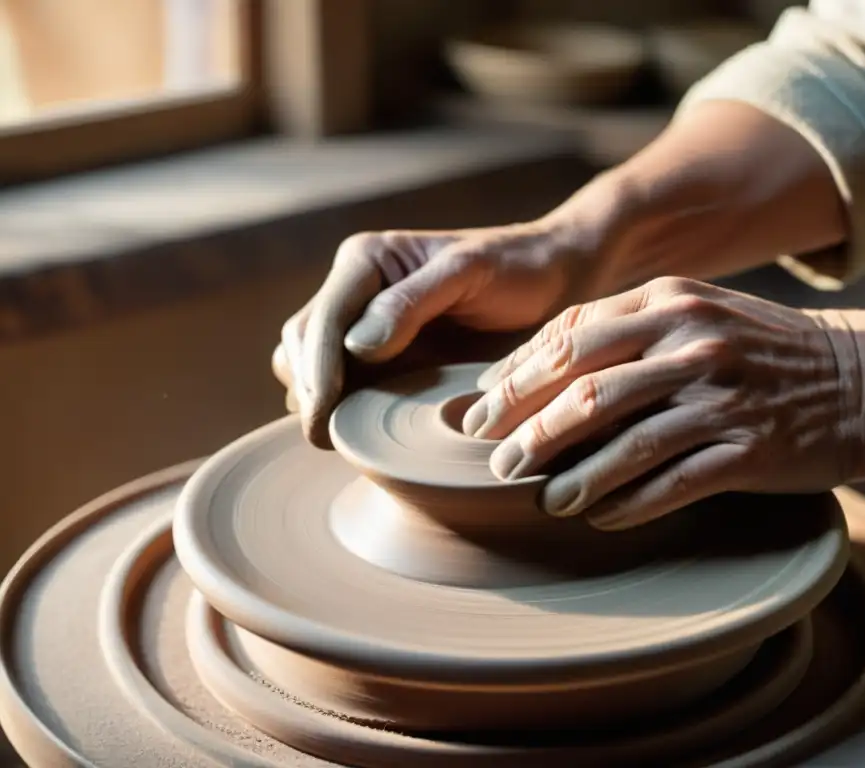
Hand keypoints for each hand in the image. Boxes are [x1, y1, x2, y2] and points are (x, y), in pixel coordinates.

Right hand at [273, 220, 600, 447]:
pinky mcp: (378, 356)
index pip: (320, 319)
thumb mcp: (469, 272)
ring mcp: (362, 325)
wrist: (550, 279)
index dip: (315, 369)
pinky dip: (336, 406)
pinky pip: (337, 383)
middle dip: (308, 389)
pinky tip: (355, 429)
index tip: (321, 415)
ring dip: (314, 399)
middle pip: (300, 344)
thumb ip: (412, 301)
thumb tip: (357, 347)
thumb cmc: (515, 269)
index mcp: (365, 260)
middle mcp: (353, 289)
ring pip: (305, 365)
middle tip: (327, 438)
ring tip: (336, 435)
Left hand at [463, 277, 864, 530]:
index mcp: (670, 299)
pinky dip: (627, 502)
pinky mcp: (749, 447)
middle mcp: (691, 340)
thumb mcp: (701, 314)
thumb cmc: (767, 350)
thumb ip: (631, 330)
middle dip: (526, 425)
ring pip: (622, 438)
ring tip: (541, 499)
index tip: (481, 408)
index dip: (516, 373)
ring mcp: (721, 395)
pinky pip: (672, 481)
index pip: (571, 334)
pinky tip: (600, 517)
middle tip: (493, 459)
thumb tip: (546, 373)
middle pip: (583, 385)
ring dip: (571, 475)